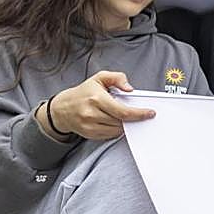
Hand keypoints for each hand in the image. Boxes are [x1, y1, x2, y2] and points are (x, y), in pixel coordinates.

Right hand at [38, 71, 154, 140]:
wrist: (63, 108)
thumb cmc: (83, 92)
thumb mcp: (99, 78)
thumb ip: (117, 78)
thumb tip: (130, 88)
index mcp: (96, 98)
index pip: (123, 111)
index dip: (139, 114)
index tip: (149, 113)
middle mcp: (92, 113)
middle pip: (121, 121)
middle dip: (131, 118)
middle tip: (135, 112)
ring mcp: (90, 126)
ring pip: (117, 130)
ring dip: (123, 124)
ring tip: (119, 115)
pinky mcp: (89, 134)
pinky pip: (110, 135)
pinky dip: (115, 129)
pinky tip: (112, 121)